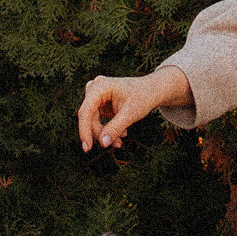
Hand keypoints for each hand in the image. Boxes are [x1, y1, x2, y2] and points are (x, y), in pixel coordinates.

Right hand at [77, 64, 192, 151]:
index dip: (84, 130)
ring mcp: (96, 96)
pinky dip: (108, 129)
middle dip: (101, 133)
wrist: (152, 90)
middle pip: (89, 117)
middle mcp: (95, 89)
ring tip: (121, 141)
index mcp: (100, 86)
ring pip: (93, 121)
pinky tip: (122, 133)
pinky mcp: (100, 103)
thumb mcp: (131, 113)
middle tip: (118, 145)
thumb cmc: (143, 97)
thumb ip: (116, 128)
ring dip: (106, 133)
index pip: (86, 111)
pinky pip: (98, 120)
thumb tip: (102, 143)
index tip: (87, 149)